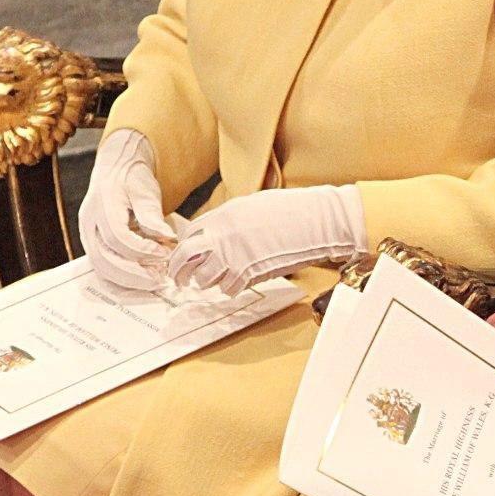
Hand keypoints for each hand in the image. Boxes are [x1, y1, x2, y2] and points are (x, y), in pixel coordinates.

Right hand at [75, 128, 174, 292]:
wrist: (115, 168)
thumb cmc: (131, 177)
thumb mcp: (146, 190)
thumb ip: (152, 214)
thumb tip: (167, 237)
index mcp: (101, 207)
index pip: (118, 238)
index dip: (142, 251)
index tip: (164, 254)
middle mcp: (89, 224)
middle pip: (104, 260)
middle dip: (134, 275)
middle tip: (160, 279)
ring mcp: (88, 235)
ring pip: (101, 268)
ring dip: (128, 279)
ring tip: (154, 279)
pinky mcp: (93, 243)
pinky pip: (104, 266)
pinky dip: (124, 276)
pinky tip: (144, 275)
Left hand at [165, 185, 364, 297]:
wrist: (316, 220)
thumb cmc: (293, 210)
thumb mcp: (253, 206)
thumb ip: (231, 219)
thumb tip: (220, 232)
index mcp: (223, 215)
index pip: (188, 234)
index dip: (184, 248)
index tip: (185, 256)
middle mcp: (222, 235)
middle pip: (185, 257)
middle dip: (178, 271)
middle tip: (179, 280)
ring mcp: (234, 255)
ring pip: (204, 277)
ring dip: (206, 282)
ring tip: (211, 283)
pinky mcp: (249, 272)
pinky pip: (228, 288)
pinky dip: (229, 289)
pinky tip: (236, 284)